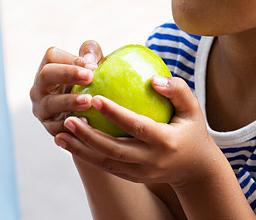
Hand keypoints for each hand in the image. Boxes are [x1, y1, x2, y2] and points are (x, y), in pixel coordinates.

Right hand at [30, 41, 103, 136]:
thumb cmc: (91, 80)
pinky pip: (55, 127)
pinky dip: (69, 126)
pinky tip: (86, 122)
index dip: (71, 59)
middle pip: (46, 75)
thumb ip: (91, 53)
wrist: (92, 111)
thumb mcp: (92, 63)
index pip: (52, 56)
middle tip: (89, 77)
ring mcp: (41, 107)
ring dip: (69, 102)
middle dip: (67, 74)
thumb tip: (89, 59)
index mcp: (49, 67)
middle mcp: (40, 86)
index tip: (93, 66)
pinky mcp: (48, 126)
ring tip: (88, 100)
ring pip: (49, 103)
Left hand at [54, 75, 220, 188]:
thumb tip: (153, 79)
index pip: (137, 127)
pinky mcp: (132, 178)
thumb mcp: (193, 108)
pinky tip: (70, 144)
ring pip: (105, 163)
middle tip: (68, 119)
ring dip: (80, 150)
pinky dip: (87, 157)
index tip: (95, 98)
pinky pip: (106, 167)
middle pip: (114, 150)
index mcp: (165, 141)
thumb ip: (177, 90)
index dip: (115, 114)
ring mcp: (140, 173)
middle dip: (88, 136)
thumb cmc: (192, 130)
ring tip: (59, 135)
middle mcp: (151, 161)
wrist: (196, 169)